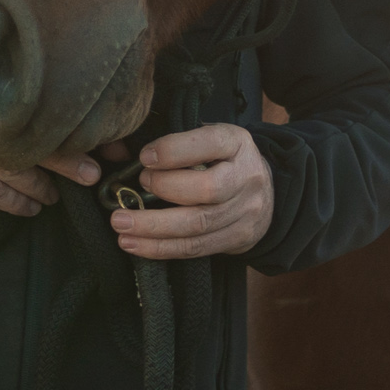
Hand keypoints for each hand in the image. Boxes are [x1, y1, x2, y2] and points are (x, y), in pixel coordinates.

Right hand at [0, 93, 97, 215]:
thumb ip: (0, 104)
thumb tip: (61, 116)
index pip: (35, 100)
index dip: (72, 119)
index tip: (103, 135)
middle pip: (29, 130)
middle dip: (67, 154)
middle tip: (94, 170)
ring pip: (12, 165)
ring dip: (42, 184)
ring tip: (59, 196)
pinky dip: (15, 202)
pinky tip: (31, 208)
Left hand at [111, 121, 273, 260]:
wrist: (268, 193)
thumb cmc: (224, 161)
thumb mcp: (212, 140)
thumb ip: (182, 145)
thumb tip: (138, 159)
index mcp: (237, 144)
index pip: (211, 143)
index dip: (175, 151)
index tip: (144, 158)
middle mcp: (246, 177)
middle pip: (207, 189)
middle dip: (163, 190)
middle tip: (132, 191)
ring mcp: (245, 211)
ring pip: (197, 224)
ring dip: (153, 228)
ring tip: (121, 225)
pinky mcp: (238, 239)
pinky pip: (196, 248)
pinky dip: (162, 248)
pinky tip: (135, 245)